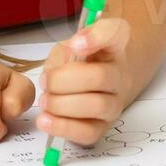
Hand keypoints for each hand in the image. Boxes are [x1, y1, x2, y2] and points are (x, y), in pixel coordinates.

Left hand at [36, 17, 131, 146]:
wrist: (92, 87)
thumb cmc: (78, 65)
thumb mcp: (69, 46)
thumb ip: (68, 49)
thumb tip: (72, 54)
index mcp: (113, 47)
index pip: (115, 31)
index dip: (96, 36)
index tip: (75, 43)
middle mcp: (120, 75)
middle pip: (101, 76)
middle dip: (64, 80)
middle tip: (46, 81)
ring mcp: (114, 104)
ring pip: (97, 106)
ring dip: (62, 104)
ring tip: (46, 101)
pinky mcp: (102, 127)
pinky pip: (88, 133)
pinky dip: (63, 128)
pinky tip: (46, 120)